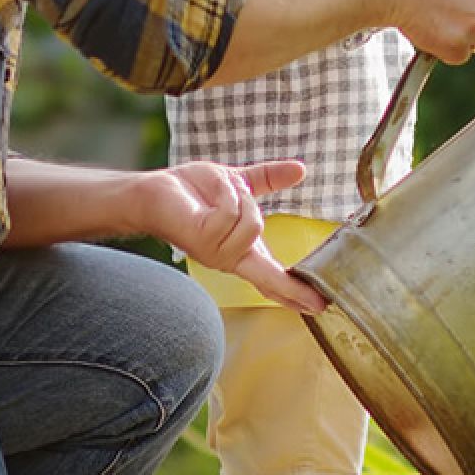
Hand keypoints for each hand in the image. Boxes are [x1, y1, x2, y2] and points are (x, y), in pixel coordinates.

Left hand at [142, 160, 327, 313]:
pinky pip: (231, 213)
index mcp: (241, 250)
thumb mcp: (239, 182)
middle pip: (270, 276)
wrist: (154, 190)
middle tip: (318, 302)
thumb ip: (269, 179)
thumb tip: (300, 169)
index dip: (296, 292)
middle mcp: (231, 258)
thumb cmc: (192, 191)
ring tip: (223, 192)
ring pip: (254, 224)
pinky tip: (213, 194)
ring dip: (240, 196)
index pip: (272, 278)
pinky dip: (226, 194)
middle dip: (291, 286)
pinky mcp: (203, 241)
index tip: (321, 306)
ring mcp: (217, 254)